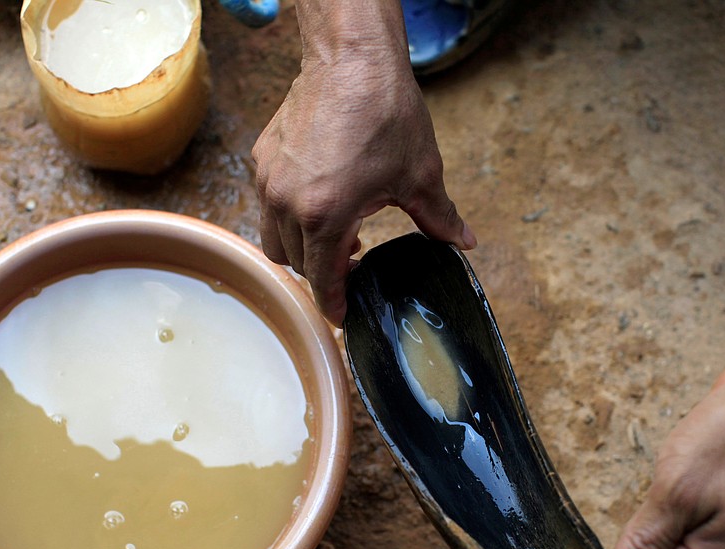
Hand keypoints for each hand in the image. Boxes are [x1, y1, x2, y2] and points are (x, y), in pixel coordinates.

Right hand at [252, 50, 474, 325]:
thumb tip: (462, 243)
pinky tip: (322, 199)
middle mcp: (287, 203)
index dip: (334, 303)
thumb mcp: (421, 174)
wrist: (352, 59)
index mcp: (325, 216)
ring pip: (273, 238)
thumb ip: (438, 218)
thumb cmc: (385, 112)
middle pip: (295, 263)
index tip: (343, 314)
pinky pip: (267, 204)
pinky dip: (289, 215)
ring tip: (338, 232)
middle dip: (322, 273)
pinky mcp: (262, 158)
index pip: (322, 279)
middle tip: (352, 266)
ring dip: (302, 247)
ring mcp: (270, 180)